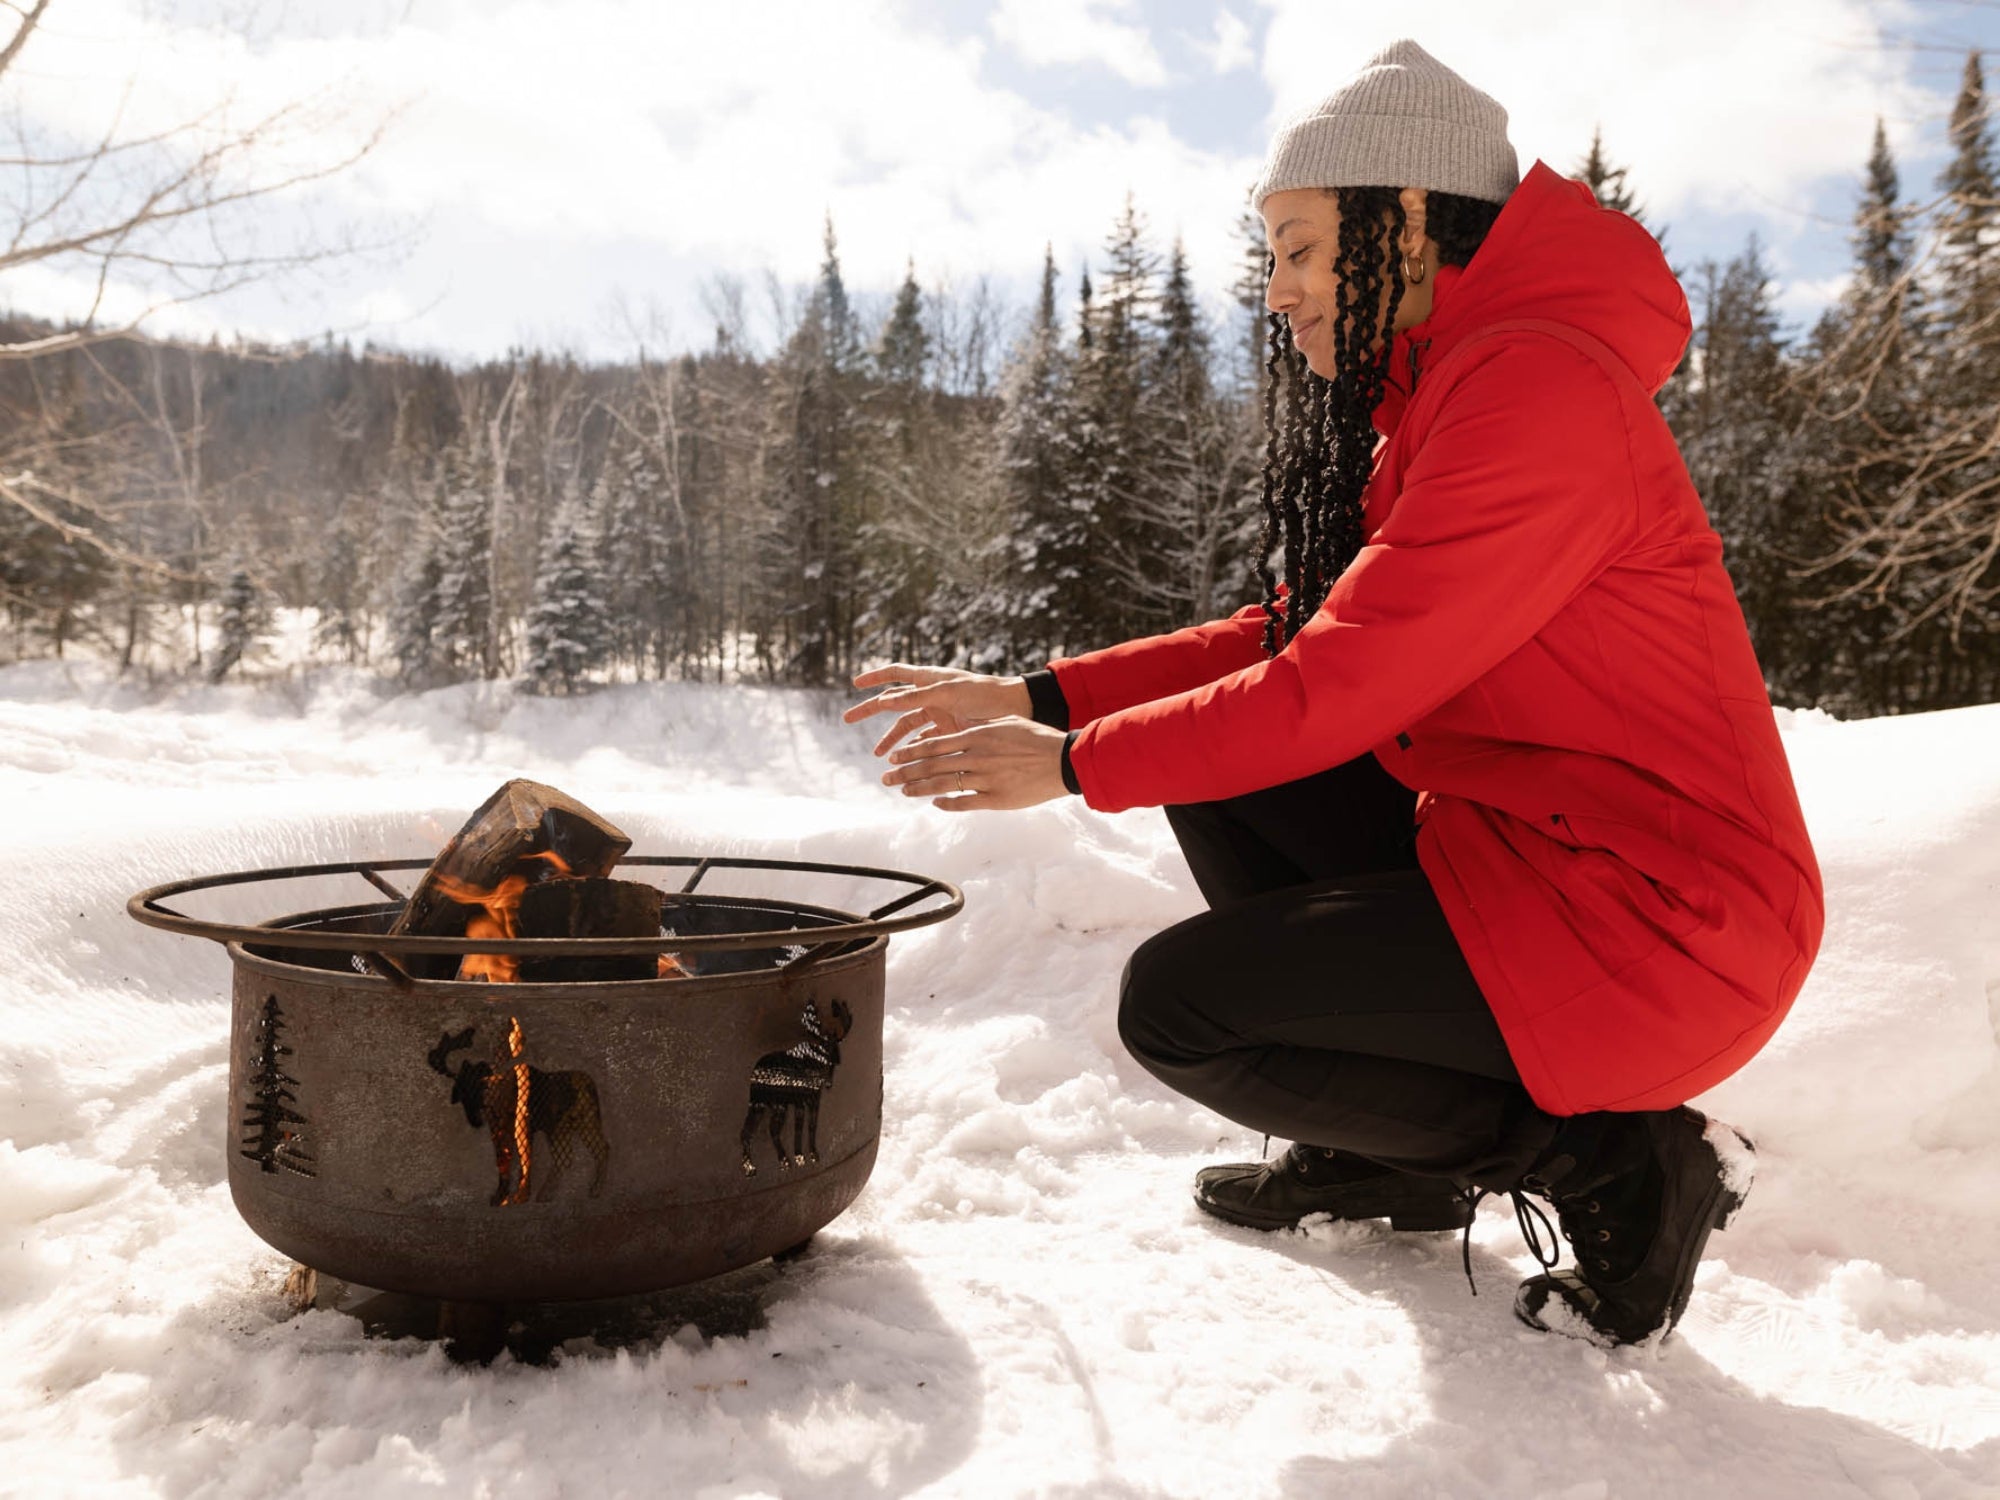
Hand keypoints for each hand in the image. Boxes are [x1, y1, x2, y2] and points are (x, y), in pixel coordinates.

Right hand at [844, 663, 1033, 756]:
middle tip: (847, 719)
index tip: (854, 683)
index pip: (895, 674)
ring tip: (880, 756)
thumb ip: (917, 696)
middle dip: (870, 712)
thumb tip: (884, 700)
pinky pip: (924, 741)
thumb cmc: (983, 693)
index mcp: (929, 679)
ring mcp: (939, 713)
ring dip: (892, 740)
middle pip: (893, 703)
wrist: (1016, 708)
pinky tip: (904, 763)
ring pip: (907, 727)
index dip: (874, 677)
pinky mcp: (949, 731)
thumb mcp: (948, 692)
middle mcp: (931, 695)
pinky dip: (913, 750)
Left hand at [879, 718, 1071, 810]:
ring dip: (919, 789)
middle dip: (905, 772)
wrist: (1063, 760)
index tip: (894, 757)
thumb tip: (960, 728)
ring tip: (902, 791)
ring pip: (942, 784)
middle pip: (931, 765)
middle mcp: (976, 757)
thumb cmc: (1036, 739)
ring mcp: (985, 778)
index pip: (934, 744)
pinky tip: (934, 803)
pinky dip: (946, 803)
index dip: (911, 752)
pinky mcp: (996, 798)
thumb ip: (980, 727)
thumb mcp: (1005, 724)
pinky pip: (964, 802)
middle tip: (886, 778)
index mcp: (977, 736)